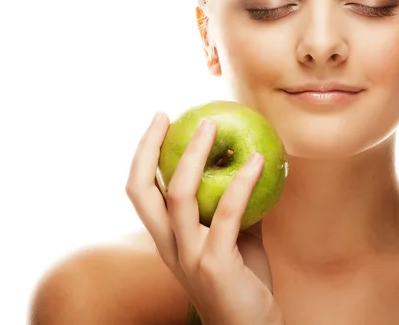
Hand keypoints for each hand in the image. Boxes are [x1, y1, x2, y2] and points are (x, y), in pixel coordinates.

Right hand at [126, 112, 283, 324]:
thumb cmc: (242, 282)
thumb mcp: (233, 238)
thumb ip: (233, 206)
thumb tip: (248, 163)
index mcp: (166, 239)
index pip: (140, 192)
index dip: (143, 154)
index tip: (160, 122)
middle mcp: (168, 247)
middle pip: (140, 191)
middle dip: (147, 148)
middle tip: (165, 116)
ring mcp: (189, 256)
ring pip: (179, 196)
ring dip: (194, 154)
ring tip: (212, 126)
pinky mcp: (215, 264)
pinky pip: (227, 213)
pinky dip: (242, 181)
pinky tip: (259, 160)